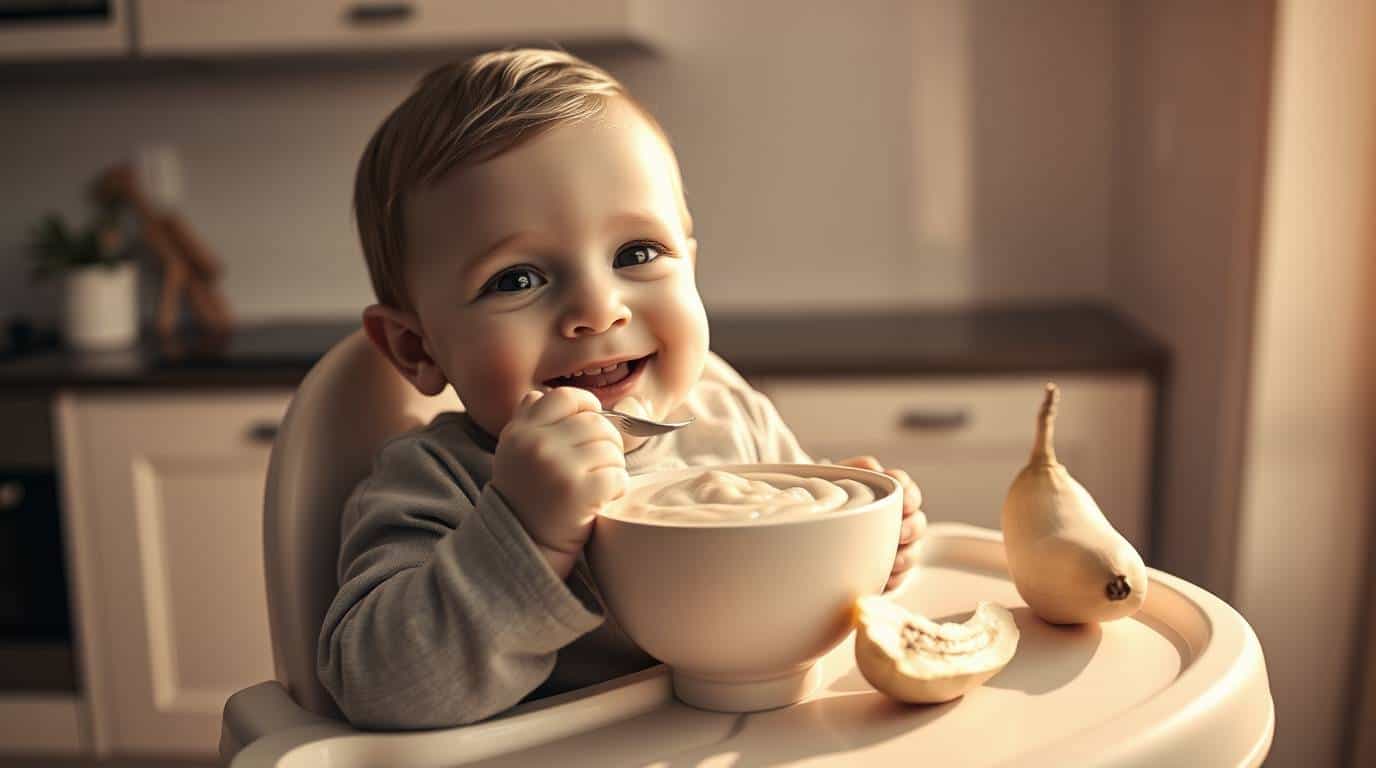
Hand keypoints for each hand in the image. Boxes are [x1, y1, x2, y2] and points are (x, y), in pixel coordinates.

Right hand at [492, 387, 626, 577]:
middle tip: (598, 467)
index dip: (587, 406)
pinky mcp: (577, 491)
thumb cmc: (527, 500)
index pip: (565, 397)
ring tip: (597, 485)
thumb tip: (563, 397)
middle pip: (596, 423)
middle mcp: (536, 443)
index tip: (592, 425)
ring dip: (613, 467)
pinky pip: (618, 475)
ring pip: (610, 448)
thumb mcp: (515, 453)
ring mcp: (556, 466)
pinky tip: (602, 498)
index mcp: (520, 431)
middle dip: (606, 443)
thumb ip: (533, 421)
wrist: (521, 549)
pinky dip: (618, 488)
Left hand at [836, 455, 926, 591]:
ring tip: (894, 561)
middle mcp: (899, 519)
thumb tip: (872, 466)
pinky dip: (895, 579)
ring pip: (914, 551)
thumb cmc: (833, 499)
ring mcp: (896, 545)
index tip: (905, 502)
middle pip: (918, 522)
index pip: (908, 489)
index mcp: (890, 493)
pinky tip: (886, 580)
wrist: (816, 525)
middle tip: (901, 533)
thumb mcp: (840, 478)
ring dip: (907, 556)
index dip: (910, 495)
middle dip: (913, 528)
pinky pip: (900, 578)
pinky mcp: (888, 569)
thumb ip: (858, 469)